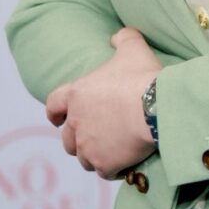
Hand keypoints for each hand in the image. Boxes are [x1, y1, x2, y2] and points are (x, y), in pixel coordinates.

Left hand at [45, 27, 162, 178]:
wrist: (156, 108)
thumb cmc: (141, 77)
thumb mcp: (133, 49)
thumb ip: (123, 39)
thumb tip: (117, 37)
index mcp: (76, 95)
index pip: (53, 105)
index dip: (55, 113)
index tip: (57, 119)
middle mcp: (76, 123)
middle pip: (67, 139)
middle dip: (79, 139)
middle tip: (97, 137)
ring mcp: (88, 146)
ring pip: (84, 158)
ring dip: (94, 155)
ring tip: (112, 152)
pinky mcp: (103, 164)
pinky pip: (103, 171)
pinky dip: (112, 169)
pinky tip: (124, 164)